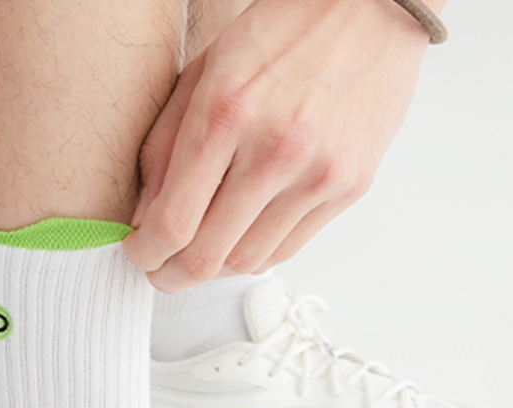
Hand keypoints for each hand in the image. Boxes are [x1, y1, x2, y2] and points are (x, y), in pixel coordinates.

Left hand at [124, 0, 435, 290]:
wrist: (373, 5)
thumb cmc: (284, 30)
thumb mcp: (204, 74)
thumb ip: (165, 149)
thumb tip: (143, 218)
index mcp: (227, 114)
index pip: (172, 224)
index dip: (145, 254)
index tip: (139, 254)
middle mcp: (275, 150)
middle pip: (206, 259)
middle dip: (171, 276)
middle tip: (161, 271)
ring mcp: (317, 174)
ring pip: (246, 263)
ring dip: (214, 268)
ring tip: (202, 250)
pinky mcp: (349, 187)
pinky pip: (287, 249)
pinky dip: (255, 253)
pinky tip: (242, 234)